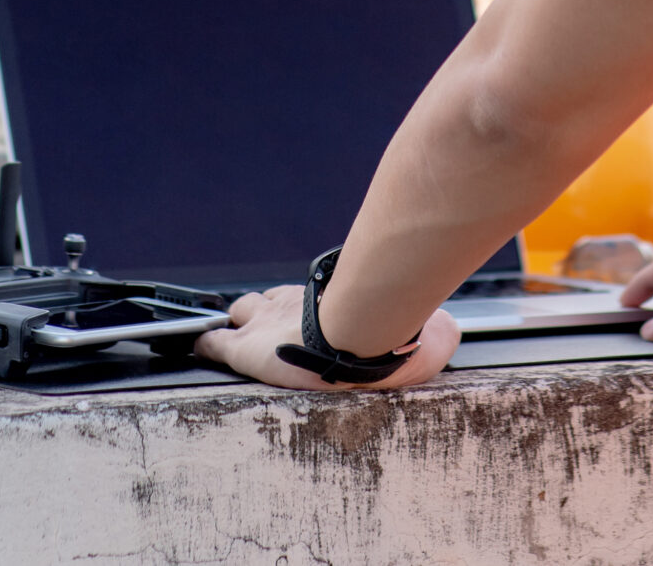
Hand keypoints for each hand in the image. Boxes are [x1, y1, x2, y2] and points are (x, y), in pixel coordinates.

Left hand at [194, 285, 461, 390]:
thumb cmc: (393, 334)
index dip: (294, 307)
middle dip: (262, 313)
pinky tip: (200, 348)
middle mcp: (293, 309)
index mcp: (325, 306)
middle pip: (265, 303)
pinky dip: (208, 346)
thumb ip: (431, 333)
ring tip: (230, 337)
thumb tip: (451, 331)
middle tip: (263, 325)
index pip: (301, 301)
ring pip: (240, 316)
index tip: (296, 314)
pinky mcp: (247, 351)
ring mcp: (266, 326)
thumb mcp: (422, 333)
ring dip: (238, 327)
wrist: (366, 334)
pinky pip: (214, 345)